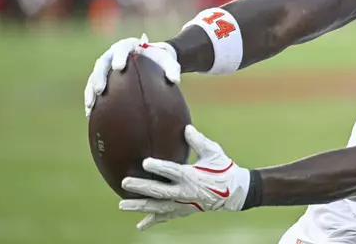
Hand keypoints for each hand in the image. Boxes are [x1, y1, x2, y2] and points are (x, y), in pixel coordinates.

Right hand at [84, 33, 179, 116]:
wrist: (151, 61)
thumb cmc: (159, 60)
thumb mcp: (167, 61)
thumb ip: (173, 68)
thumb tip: (176, 80)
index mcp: (127, 46)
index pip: (121, 49)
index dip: (119, 57)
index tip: (119, 67)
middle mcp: (112, 54)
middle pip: (102, 63)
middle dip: (99, 76)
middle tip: (100, 88)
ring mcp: (106, 66)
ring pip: (94, 77)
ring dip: (90, 90)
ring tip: (90, 104)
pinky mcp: (102, 78)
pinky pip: (93, 89)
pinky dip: (92, 99)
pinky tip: (90, 113)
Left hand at [119, 125, 250, 229]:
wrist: (233, 192)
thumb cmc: (223, 168)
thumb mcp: (213, 152)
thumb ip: (198, 140)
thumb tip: (186, 128)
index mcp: (192, 175)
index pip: (172, 171)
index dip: (159, 167)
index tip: (144, 162)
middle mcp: (185, 192)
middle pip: (159, 191)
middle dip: (141, 187)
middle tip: (125, 182)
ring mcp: (183, 203)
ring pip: (158, 207)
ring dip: (140, 206)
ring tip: (122, 205)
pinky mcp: (184, 210)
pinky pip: (166, 216)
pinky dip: (153, 220)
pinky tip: (140, 226)